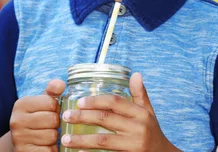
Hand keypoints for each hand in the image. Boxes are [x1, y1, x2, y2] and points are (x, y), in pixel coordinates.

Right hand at [10, 79, 65, 151]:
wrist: (21, 141)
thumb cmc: (37, 118)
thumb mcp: (42, 102)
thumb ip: (52, 91)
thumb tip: (61, 84)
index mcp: (21, 104)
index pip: (51, 103)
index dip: (56, 108)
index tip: (50, 111)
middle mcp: (16, 121)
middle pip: (53, 120)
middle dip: (56, 123)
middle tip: (50, 125)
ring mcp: (18, 138)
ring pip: (52, 136)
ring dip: (54, 137)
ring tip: (47, 135)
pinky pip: (48, 150)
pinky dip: (51, 149)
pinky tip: (45, 146)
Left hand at [61, 73, 179, 151]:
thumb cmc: (152, 132)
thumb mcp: (149, 112)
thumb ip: (140, 94)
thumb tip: (135, 74)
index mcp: (141, 113)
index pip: (116, 102)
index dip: (96, 101)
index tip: (80, 102)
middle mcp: (138, 127)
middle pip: (106, 118)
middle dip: (83, 117)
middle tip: (66, 116)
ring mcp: (133, 144)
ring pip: (103, 140)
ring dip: (82, 139)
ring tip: (65, 139)